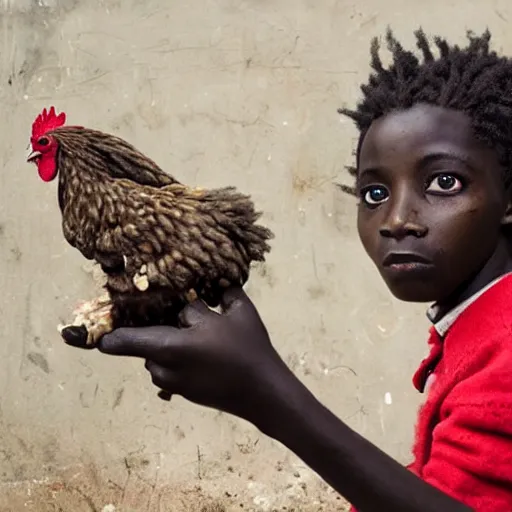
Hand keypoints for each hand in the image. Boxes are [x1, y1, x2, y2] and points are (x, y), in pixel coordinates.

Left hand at [97, 287, 291, 423]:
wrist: (263, 393)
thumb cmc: (249, 349)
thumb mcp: (237, 311)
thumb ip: (219, 292)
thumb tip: (206, 282)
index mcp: (169, 345)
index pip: (122, 341)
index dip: (103, 335)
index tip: (83, 331)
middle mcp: (163, 366)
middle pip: (147, 341)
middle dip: (163, 327)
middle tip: (191, 318)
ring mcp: (173, 383)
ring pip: (160, 354)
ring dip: (173, 343)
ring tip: (208, 337)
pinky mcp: (183, 393)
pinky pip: (171, 367)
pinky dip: (182, 357)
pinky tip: (211, 352)